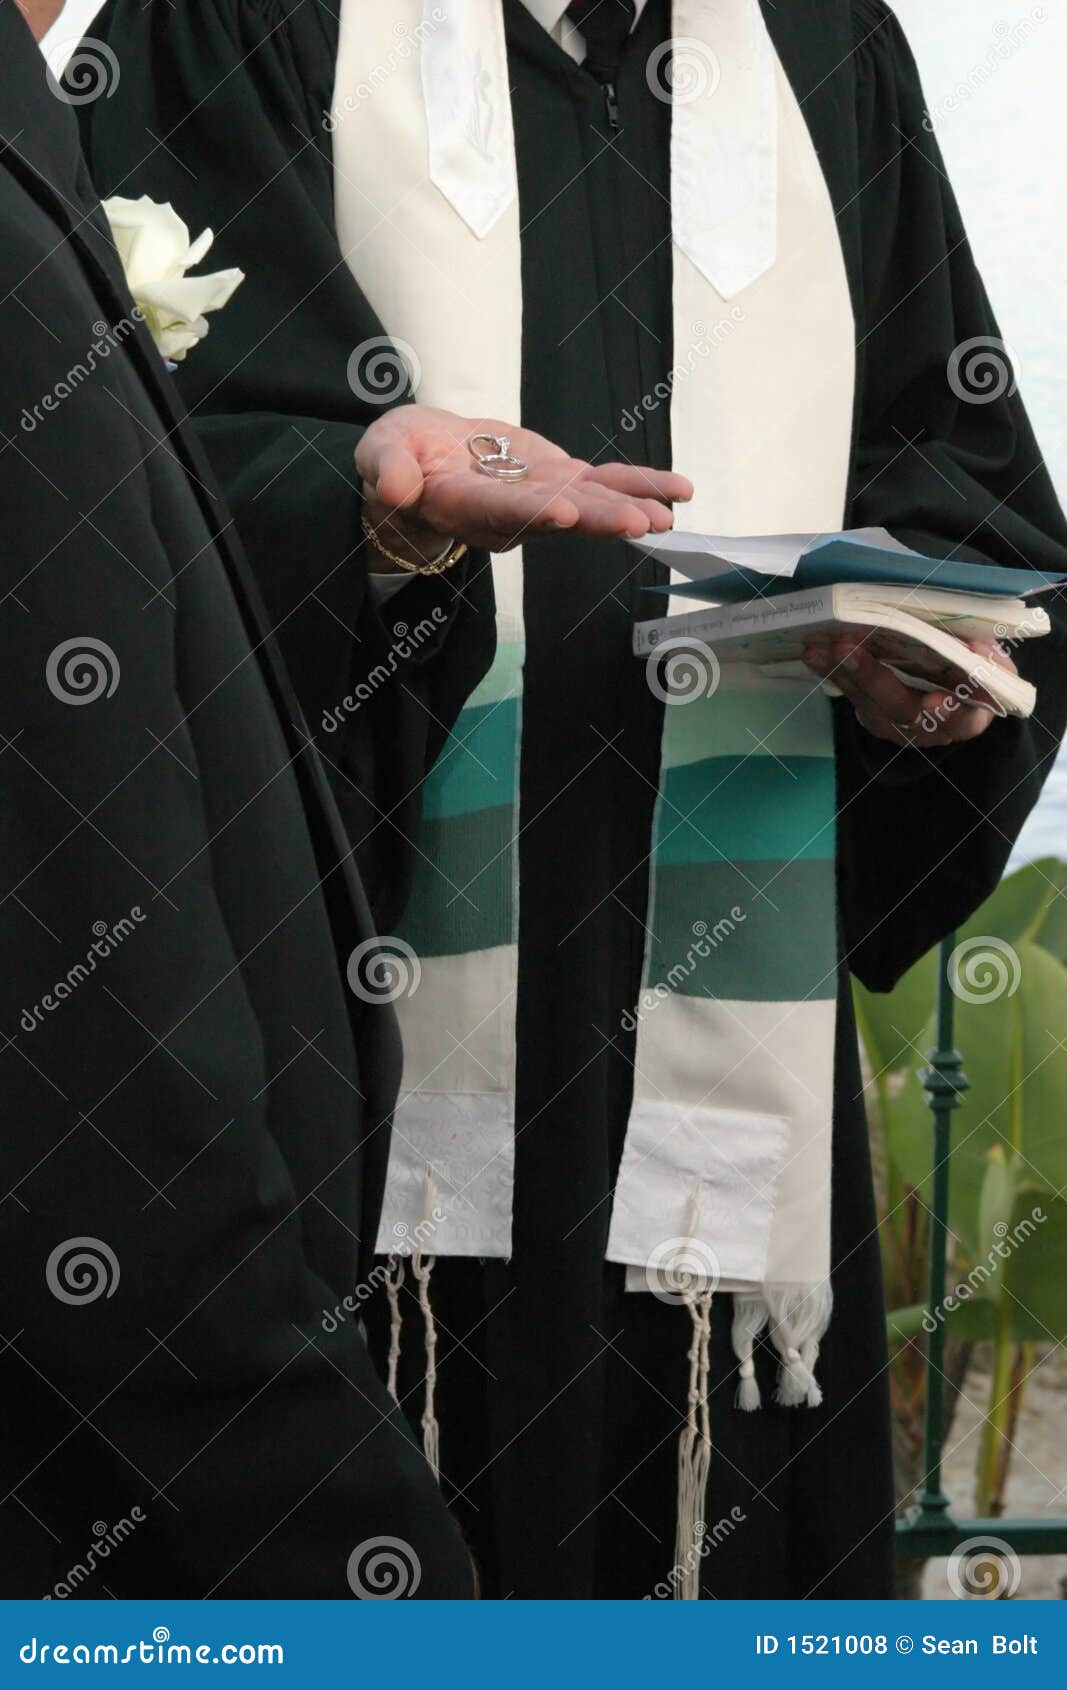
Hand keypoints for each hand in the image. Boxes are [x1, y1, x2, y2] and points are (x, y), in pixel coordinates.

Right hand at [355, 404, 691, 569]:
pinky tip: (679, 493)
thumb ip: (388, 469)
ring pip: (588, 505)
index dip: (532, 513)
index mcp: (464, 506)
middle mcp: (509, 515)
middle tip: (637, 523)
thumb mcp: (381, 453)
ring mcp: (540, 500)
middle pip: (556, 518)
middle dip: (598, 520)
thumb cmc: (399, 457)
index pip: (499, 512)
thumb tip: (396, 489)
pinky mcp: (561, 482)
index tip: (565, 513)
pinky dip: (642, 486)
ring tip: (667, 515)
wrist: (424, 460)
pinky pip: (606, 486)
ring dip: (629, 509)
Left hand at [803, 633, 1015, 747]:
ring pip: (867, 701)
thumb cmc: (975, 674)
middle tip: (848, 649)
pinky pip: (850, 693)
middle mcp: (928, 729)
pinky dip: (830, 671)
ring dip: (841, 670)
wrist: (952, 691)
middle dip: (872, 677)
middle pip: (901, 708)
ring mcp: (896, 725)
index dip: (950, 712)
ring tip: (820, 646)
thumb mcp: (993, 667)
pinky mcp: (872, 714)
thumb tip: (974, 647)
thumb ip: (988, 660)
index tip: (937, 701)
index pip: (963, 721)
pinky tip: (814, 652)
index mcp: (967, 719)